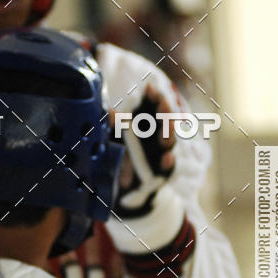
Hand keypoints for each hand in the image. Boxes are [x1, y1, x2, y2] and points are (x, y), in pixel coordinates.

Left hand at [113, 84, 176, 215]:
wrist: (118, 189)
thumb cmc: (114, 157)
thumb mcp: (108, 141)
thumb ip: (110, 129)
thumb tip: (109, 115)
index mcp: (142, 122)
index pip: (151, 105)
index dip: (153, 96)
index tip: (150, 88)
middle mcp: (154, 135)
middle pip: (164, 119)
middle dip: (164, 112)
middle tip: (163, 106)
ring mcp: (160, 153)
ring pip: (170, 141)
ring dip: (169, 136)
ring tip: (165, 136)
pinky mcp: (162, 172)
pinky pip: (168, 167)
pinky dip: (168, 164)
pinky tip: (167, 159)